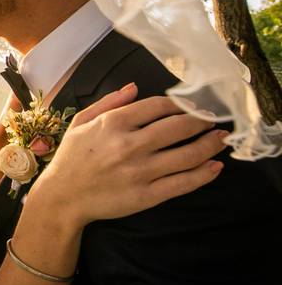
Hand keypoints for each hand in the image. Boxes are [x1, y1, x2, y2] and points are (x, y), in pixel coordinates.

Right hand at [30, 83, 227, 227]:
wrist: (62, 198)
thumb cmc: (70, 159)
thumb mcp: (80, 122)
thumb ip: (108, 102)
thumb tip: (135, 86)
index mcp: (113, 123)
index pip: (159, 106)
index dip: (182, 103)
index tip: (193, 104)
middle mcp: (129, 145)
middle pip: (179, 127)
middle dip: (203, 120)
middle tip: (214, 119)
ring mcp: (140, 171)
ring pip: (187, 154)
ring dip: (211, 144)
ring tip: (222, 139)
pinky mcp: (147, 195)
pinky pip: (183, 183)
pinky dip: (204, 174)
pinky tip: (215, 166)